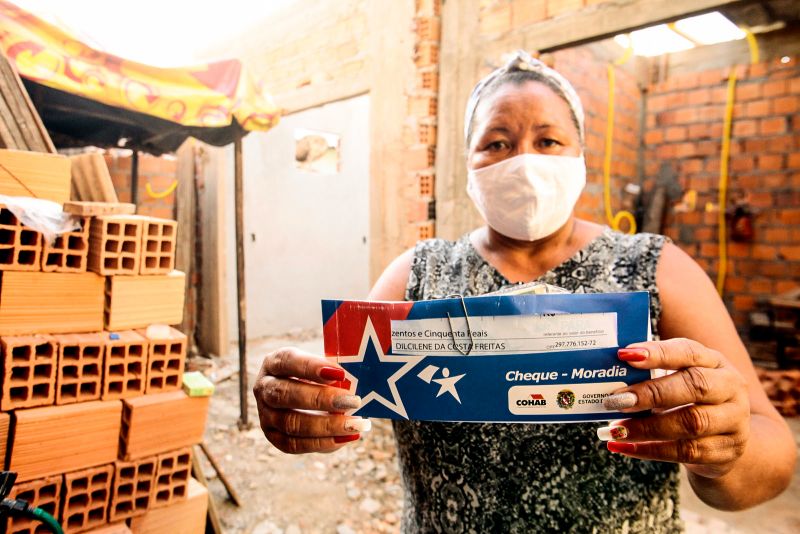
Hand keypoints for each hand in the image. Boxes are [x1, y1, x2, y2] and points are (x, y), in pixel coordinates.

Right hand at [253, 347, 369, 453]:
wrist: (302, 394)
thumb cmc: (317, 375)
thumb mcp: (321, 365)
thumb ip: (334, 370)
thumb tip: (358, 380)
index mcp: (273, 363)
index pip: (287, 361)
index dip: (311, 367)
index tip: (339, 373)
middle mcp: (263, 388)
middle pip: (285, 394)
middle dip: (321, 399)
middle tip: (352, 401)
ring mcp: (265, 414)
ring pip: (290, 423)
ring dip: (326, 426)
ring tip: (355, 424)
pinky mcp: (273, 436)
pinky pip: (294, 444)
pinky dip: (321, 443)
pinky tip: (345, 438)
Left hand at [599, 338, 749, 478]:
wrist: (728, 438)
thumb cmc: (691, 400)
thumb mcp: (679, 379)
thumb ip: (651, 375)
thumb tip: (608, 377)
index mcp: (714, 361)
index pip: (688, 351)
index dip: (658, 353)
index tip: (625, 355)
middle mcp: (730, 387)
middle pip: (695, 386)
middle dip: (651, 393)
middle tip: (616, 400)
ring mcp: (734, 420)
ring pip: (691, 423)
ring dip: (647, 427)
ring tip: (616, 429)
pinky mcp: (727, 451)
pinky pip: (687, 452)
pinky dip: (651, 450)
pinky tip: (625, 447)